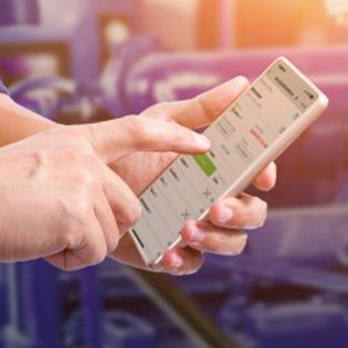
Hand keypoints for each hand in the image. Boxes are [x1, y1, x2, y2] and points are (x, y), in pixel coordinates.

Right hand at [0, 116, 210, 270]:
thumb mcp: (33, 166)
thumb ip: (69, 175)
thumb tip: (93, 210)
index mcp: (74, 140)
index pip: (136, 128)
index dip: (173, 135)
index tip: (203, 142)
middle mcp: (86, 157)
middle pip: (129, 205)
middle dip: (103, 228)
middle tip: (58, 230)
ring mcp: (85, 184)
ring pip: (112, 233)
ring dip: (80, 244)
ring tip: (39, 232)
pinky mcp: (80, 215)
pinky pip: (93, 252)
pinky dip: (68, 259)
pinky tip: (39, 244)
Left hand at [109, 77, 276, 273]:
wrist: (83, 187)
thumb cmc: (127, 152)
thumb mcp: (161, 124)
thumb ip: (201, 110)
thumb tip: (242, 84)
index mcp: (217, 169)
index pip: (257, 173)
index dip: (265, 174)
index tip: (260, 176)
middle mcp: (212, 200)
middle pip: (252, 213)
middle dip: (242, 213)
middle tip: (217, 207)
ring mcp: (195, 228)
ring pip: (230, 242)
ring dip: (217, 239)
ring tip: (187, 229)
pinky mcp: (171, 252)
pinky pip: (192, 264)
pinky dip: (184, 260)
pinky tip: (168, 252)